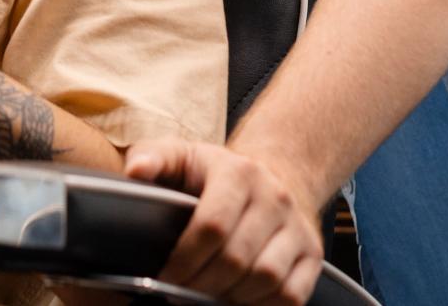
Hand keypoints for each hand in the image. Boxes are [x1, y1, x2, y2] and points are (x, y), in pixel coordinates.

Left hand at [123, 140, 323, 303]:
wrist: (275, 176)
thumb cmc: (216, 174)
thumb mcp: (183, 155)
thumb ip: (154, 157)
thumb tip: (135, 171)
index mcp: (238, 172)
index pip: (213, 225)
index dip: (185, 259)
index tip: (165, 275)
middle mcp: (274, 197)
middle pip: (238, 258)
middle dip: (202, 283)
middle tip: (179, 292)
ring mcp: (297, 227)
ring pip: (267, 278)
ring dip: (232, 297)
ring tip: (207, 295)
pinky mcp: (311, 253)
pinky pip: (292, 294)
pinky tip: (238, 299)